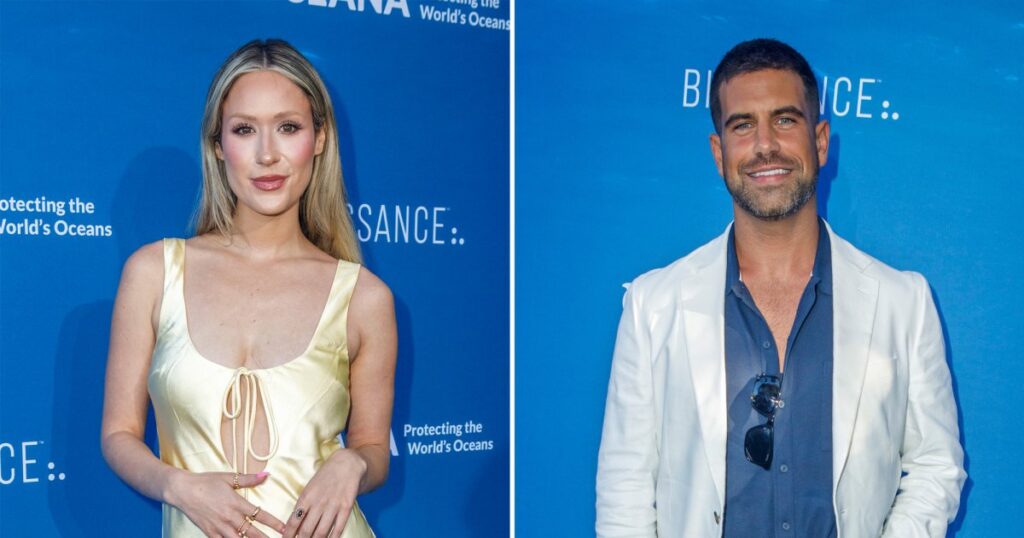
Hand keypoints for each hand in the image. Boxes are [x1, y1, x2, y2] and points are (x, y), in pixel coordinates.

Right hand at [168, 470, 286, 537]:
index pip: (260, 514)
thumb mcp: (228, 478)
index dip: (274, 523)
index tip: (285, 528)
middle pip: (252, 532)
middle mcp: (229, 517)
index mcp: (236, 503)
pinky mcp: (209, 532)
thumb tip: (266, 475)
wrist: (182, 490)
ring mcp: (219, 527)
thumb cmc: (206, 482)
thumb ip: (248, 479)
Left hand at [282, 449, 367, 537]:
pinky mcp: (346, 508)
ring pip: (321, 532)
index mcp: (306, 496)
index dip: (288, 534)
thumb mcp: (309, 487)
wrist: (347, 464)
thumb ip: (303, 505)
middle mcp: (319, 503)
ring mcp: (333, 506)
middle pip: (306, 530)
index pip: (293, 521)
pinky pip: (338, 528)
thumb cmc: (325, 476)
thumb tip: (295, 524)